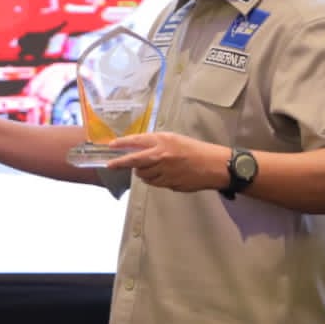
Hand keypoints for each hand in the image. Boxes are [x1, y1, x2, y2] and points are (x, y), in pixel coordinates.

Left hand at [103, 132, 223, 192]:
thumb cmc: (195, 150)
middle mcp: (161, 155)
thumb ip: (157, 143)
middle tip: (111, 165)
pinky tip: (158, 175)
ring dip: (141, 172)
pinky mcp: (168, 183)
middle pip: (134, 161)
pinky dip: (151, 179)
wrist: (213, 165)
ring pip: (142, 174)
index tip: (111, 146)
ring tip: (149, 168)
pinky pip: (153, 182)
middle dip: (120, 163)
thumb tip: (139, 149)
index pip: (137, 141)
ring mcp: (164, 171)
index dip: (122, 143)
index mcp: (163, 141)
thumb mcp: (175, 140)